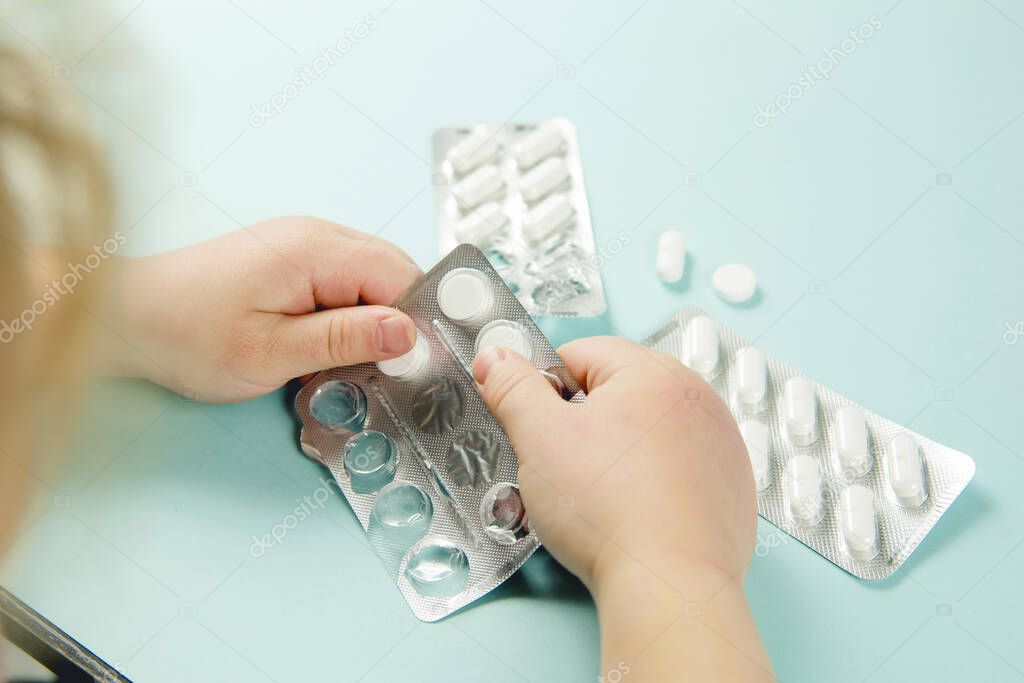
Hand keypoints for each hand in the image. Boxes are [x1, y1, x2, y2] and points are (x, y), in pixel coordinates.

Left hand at [105, 217, 421, 401]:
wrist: (123, 316)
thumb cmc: (187, 335)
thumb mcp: (272, 352)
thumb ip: (345, 339)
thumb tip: (407, 333)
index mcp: (316, 249)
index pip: (401, 275)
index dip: (418, 321)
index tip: (415, 366)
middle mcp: (316, 234)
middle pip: (393, 272)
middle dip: (399, 321)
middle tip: (386, 371)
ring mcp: (303, 242)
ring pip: (372, 278)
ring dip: (373, 320)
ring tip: (353, 362)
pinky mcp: (291, 257)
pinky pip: (345, 280)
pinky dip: (350, 313)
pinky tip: (331, 345)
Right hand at [473, 337, 772, 679]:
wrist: (668, 585)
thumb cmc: (611, 512)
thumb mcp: (539, 438)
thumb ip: (513, 387)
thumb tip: (496, 358)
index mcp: (652, 372)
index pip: (580, 354)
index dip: (547, 391)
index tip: (539, 427)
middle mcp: (696, 397)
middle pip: (617, 391)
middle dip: (585, 423)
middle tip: (569, 467)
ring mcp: (720, 441)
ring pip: (647, 430)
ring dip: (619, 452)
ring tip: (602, 495)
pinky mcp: (730, 483)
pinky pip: (678, 466)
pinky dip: (654, 481)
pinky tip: (636, 511)